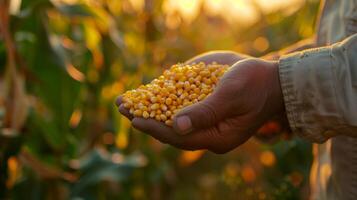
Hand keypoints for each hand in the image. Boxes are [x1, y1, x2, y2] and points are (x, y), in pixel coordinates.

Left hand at [117, 58, 284, 153]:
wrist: (273, 80)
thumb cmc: (256, 85)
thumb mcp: (232, 96)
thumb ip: (206, 112)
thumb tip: (176, 126)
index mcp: (218, 137)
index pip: (180, 137)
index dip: (156, 128)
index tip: (134, 119)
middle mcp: (210, 133)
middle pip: (171, 131)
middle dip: (146, 119)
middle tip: (121, 109)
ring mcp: (207, 123)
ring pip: (172, 121)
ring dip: (149, 110)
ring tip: (125, 103)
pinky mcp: (206, 111)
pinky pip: (180, 110)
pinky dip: (162, 102)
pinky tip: (146, 95)